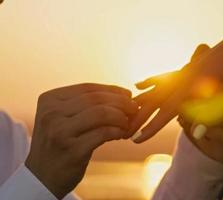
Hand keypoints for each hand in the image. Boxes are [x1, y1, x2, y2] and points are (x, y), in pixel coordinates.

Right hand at [25, 83, 137, 198]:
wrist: (41, 177)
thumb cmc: (60, 144)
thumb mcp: (63, 118)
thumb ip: (85, 104)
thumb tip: (123, 93)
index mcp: (49, 100)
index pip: (88, 88)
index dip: (112, 90)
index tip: (128, 95)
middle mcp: (51, 113)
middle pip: (96, 99)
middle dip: (121, 102)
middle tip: (134, 108)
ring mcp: (60, 132)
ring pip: (101, 114)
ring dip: (120, 117)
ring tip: (127, 123)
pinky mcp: (72, 150)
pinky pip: (103, 133)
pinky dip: (117, 131)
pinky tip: (120, 134)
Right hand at [130, 26, 222, 142]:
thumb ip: (213, 115)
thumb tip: (195, 136)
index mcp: (193, 88)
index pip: (167, 112)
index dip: (151, 127)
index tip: (136, 139)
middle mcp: (184, 79)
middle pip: (156, 100)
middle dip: (141, 116)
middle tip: (126, 129)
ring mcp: (185, 71)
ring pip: (157, 88)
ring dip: (143, 99)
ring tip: (129, 108)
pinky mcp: (189, 67)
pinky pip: (163, 77)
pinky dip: (151, 82)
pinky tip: (141, 84)